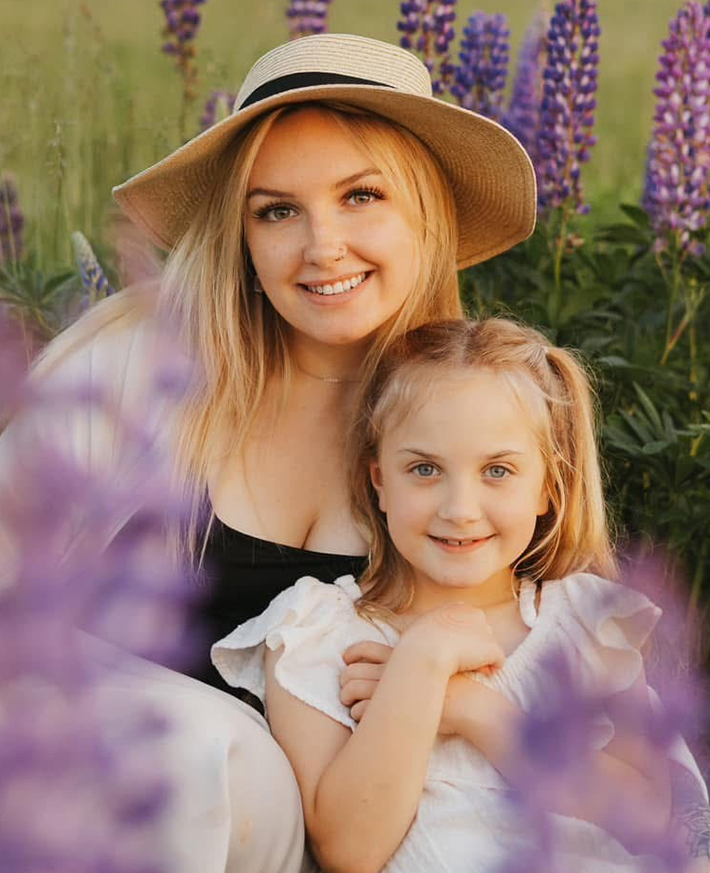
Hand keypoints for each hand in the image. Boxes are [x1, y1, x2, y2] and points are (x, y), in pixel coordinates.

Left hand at [341, 646, 501, 738]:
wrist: (466, 702)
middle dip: (344, 680)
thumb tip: (409, 662)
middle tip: (346, 689)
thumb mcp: (435, 664)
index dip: (351, 654)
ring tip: (351, 705)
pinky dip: (357, 714)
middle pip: (351, 670)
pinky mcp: (389, 710)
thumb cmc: (453, 685)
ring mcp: (388, 689)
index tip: (347, 660)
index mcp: (398, 656)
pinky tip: (363, 719)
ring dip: (346, 697)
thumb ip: (418, 660)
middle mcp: (389, 670)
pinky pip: (360, 710)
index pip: (364, 647)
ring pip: (351, 689)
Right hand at [404, 602, 505, 677]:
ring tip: (468, 668)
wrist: (426, 651)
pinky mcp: (492, 648)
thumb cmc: (417, 642)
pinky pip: (498, 661)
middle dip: (475, 646)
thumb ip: (433, 626)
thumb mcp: (422, 625)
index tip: (454, 648)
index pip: (468, 621)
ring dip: (482, 658)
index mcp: (457, 608)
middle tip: (462, 661)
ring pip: (489, 648)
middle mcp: (474, 614)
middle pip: (482, 633)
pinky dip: (491, 669)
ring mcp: (485, 631)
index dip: (463, 636)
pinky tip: (480, 673)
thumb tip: (431, 636)